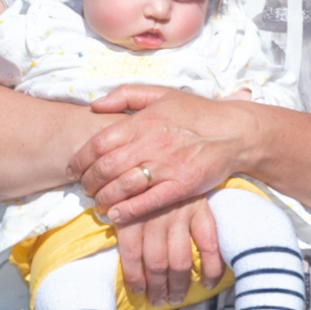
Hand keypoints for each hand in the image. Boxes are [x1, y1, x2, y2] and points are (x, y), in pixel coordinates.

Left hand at [77, 83, 248, 221]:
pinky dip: (128, 211)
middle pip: (105, 168)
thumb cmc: (197, 112)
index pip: (97, 144)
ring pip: (122, 187)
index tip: (74, 170)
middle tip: (85, 189)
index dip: (79, 160)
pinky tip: (117, 215)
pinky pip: (148, 202)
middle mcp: (151, 143)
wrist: (236, 131)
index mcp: (142, 121)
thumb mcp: (161, 94)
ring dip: (104, 198)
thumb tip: (94, 105)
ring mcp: (167, 166)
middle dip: (89, 182)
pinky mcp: (182, 185)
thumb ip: (125, 95)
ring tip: (99, 203)